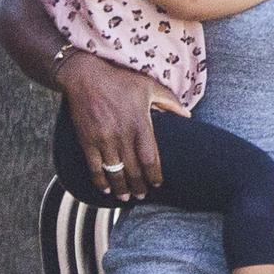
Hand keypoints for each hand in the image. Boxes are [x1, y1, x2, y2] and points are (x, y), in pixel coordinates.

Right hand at [57, 51, 189, 200]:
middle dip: (139, 186)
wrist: (86, 76)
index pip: (150, 158)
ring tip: (125, 197)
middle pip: (133, 170)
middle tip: (142, 196)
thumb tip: (188, 116)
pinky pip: (94, 167)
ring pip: (115, 172)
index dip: (154, 175)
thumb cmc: (120, 80)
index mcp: (140, 124)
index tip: (157, 184)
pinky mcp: (87, 141)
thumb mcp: (149, 86)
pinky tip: (105, 189)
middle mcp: (123, 135)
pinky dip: (100, 181)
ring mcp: (104, 140)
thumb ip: (170, 102)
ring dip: (121, 188)